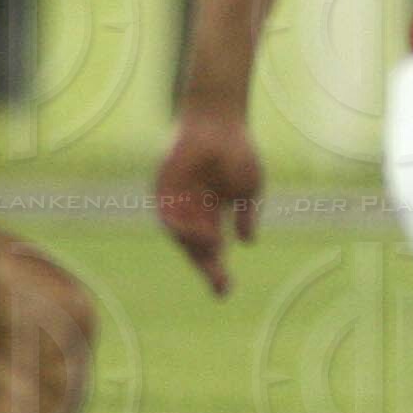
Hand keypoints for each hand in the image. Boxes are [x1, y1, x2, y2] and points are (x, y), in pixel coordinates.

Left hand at [154, 109, 263, 294]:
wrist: (218, 121)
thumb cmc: (236, 152)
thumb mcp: (248, 188)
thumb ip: (247, 214)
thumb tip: (248, 242)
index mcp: (209, 218)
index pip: (211, 252)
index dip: (216, 273)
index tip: (226, 292)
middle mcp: (190, 214)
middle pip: (196, 251)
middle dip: (207, 269)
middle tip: (221, 287)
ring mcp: (176, 203)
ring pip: (182, 238)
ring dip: (197, 248)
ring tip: (215, 252)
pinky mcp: (164, 190)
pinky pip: (169, 218)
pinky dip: (183, 230)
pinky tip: (201, 232)